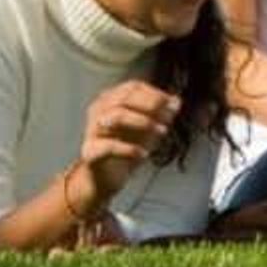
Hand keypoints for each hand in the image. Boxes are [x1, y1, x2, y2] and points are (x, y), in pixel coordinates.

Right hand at [76, 79, 182, 210]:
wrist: (104, 179)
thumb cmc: (125, 148)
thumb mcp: (148, 130)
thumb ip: (161, 115)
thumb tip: (176, 101)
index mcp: (110, 100)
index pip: (132, 87)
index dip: (154, 94)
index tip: (172, 105)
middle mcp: (98, 110)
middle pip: (124, 98)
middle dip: (150, 105)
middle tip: (168, 118)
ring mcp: (92, 130)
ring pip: (116, 116)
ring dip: (144, 122)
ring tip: (162, 133)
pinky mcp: (90, 151)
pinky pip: (109, 146)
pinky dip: (130, 149)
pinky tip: (144, 154)